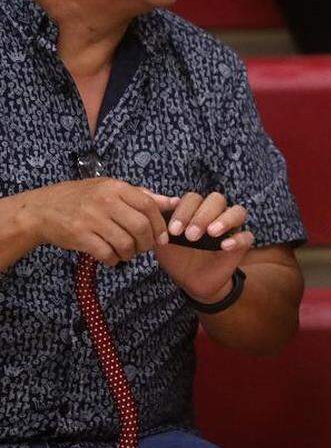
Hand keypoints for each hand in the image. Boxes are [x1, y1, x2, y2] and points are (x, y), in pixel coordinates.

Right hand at [21, 178, 173, 265]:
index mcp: (115, 187)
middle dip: (147, 243)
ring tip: (127, 252)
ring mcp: (91, 219)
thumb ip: (141, 195)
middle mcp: (104, 201)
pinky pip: (107, 254)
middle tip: (144, 247)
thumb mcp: (109, 189)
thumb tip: (173, 202)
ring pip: (126, 243)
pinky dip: (114, 260)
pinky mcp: (80, 236)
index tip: (162, 237)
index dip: (160, 225)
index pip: (149, 206)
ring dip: (131, 253)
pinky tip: (111, 257)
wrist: (41, 210)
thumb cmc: (81, 198)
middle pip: (141, 227)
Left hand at [156, 191, 253, 303]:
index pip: (193, 199)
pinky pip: (246, 236)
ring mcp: (231, 228)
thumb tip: (152, 203)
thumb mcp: (161, 241)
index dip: (184, 211)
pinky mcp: (241, 244)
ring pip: (237, 211)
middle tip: (191, 236)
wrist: (190, 281)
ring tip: (211, 234)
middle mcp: (215, 214)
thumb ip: (156, 223)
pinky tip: (225, 246)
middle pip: (216, 199)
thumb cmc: (176, 257)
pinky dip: (237, 239)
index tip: (174, 231)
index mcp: (195, 210)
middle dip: (202, 216)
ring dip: (224, 220)